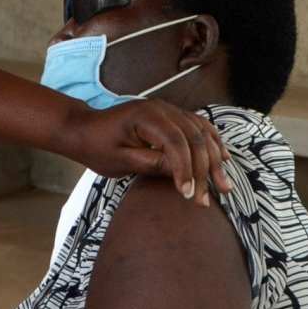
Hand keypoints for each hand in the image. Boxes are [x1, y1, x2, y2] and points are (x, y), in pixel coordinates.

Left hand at [59, 101, 231, 203]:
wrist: (84, 129)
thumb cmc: (97, 146)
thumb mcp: (120, 161)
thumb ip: (151, 164)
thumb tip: (181, 174)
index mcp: (146, 116)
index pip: (176, 142)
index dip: (185, 169)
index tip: (187, 195)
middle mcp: (162, 108)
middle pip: (194, 137)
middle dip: (203, 170)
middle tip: (205, 200)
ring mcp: (169, 110)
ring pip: (202, 132)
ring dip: (214, 159)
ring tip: (222, 186)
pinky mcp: (172, 116)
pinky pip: (199, 127)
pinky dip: (212, 143)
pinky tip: (223, 159)